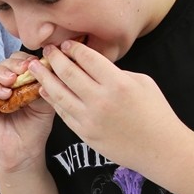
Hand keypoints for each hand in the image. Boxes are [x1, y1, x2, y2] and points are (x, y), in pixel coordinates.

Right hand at [0, 52, 56, 171]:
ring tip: (12, 80)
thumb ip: (45, 86)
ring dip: (0, 72)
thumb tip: (47, 67)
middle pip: (2, 63)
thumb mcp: (46, 104)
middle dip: (14, 63)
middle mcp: (2, 85)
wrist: (25, 154)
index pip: (17, 61)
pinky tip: (6, 94)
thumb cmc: (35, 129)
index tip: (37, 64)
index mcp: (18, 82)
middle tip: (25, 69)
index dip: (25, 59)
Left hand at [33, 39, 186, 173]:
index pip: (88, 59)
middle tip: (46, 50)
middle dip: (54, 59)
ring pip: (59, 94)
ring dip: (45, 78)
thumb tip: (94, 66)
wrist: (160, 149)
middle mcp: (101, 100)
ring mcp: (90, 119)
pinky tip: (45, 90)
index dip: (74, 49)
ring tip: (34, 67)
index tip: (66, 43)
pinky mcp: (84, 133)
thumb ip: (116, 73)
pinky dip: (52, 99)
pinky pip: (63, 112)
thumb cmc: (156, 113)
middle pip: (68, 73)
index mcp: (118, 83)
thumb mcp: (142, 83)